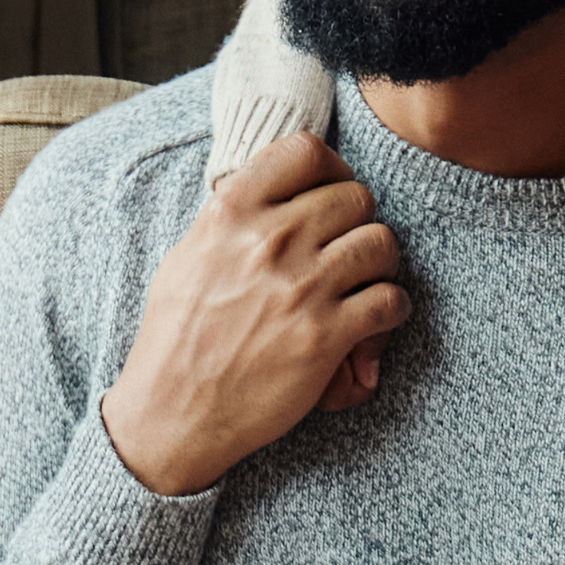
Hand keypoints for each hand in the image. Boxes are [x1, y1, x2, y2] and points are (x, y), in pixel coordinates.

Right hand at [101, 133, 409, 494]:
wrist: (172, 413)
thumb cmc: (177, 337)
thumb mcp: (188, 256)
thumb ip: (232, 218)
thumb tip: (273, 190)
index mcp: (231, 212)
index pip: (307, 151)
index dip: (332, 170)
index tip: (332, 193)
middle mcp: (269, 241)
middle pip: (356, 197)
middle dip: (358, 223)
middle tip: (347, 250)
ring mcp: (301, 287)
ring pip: (382, 242)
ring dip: (380, 265)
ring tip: (363, 284)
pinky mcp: (326, 335)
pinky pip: (392, 300)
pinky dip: (392, 310)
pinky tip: (372, 322)